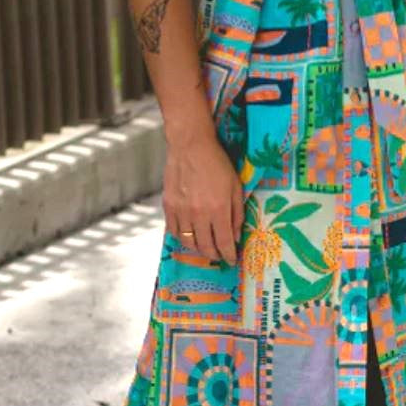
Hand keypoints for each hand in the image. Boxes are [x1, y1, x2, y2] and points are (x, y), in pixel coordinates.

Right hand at [163, 128, 244, 264]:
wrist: (191, 146)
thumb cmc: (217, 164)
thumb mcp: (236, 187)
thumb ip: (237, 214)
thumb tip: (235, 237)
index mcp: (218, 209)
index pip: (224, 243)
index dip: (229, 255)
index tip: (231, 260)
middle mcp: (199, 214)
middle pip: (206, 247)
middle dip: (215, 255)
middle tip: (219, 256)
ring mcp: (181, 211)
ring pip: (188, 242)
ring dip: (198, 249)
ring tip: (205, 248)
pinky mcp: (168, 206)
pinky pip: (174, 231)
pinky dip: (182, 238)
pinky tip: (190, 236)